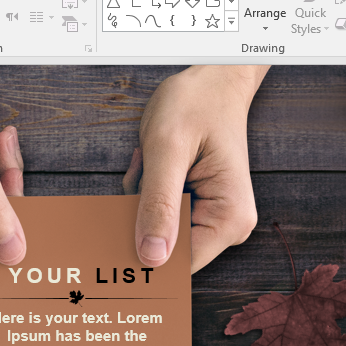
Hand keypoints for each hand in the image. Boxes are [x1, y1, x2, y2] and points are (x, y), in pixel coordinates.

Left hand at [123, 65, 268, 272]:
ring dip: (139, 202)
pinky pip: (158, 216)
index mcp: (229, 219)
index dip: (141, 253)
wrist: (213, 80)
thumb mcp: (167, 150)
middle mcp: (227, 227)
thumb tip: (150, 259)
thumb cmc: (196, 104)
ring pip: (156, 233)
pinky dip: (143, 194)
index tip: (116, 230)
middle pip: (165, 250)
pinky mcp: (198, 208)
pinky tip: (150, 166)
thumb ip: (158, 204)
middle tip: (142, 173)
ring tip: (148, 163)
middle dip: (140, 216)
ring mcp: (213, 218)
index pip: (178, 265)